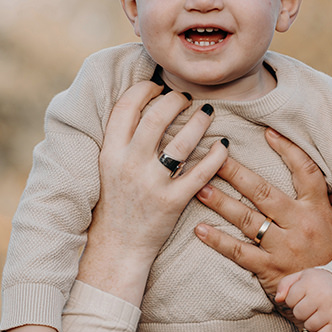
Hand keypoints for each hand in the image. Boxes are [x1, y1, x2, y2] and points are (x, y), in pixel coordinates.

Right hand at [80, 82, 227, 302]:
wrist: (118, 244)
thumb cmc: (116, 199)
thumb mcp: (108, 165)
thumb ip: (121, 137)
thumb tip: (142, 102)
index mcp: (110, 151)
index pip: (127, 106)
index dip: (145, 89)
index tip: (158, 87)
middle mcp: (129, 164)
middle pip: (157, 116)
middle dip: (176, 100)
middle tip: (186, 99)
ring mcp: (152, 183)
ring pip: (183, 141)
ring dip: (200, 121)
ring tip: (207, 113)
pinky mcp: (173, 202)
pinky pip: (201, 172)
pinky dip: (216, 156)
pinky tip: (223, 146)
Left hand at [194, 128, 331, 296]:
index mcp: (318, 210)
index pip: (304, 172)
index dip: (287, 150)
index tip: (268, 132)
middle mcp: (299, 225)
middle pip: (263, 192)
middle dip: (235, 172)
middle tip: (212, 155)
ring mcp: (283, 248)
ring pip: (247, 219)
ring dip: (221, 202)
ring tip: (199, 187)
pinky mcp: (269, 270)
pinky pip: (239, 253)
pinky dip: (217, 241)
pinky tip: (199, 230)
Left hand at [276, 267, 331, 331]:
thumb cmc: (320, 283)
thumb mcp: (302, 276)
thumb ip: (285, 284)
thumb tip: (278, 299)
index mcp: (311, 282)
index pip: (290, 299)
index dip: (293, 300)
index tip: (303, 296)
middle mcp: (322, 296)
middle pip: (299, 313)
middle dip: (301, 311)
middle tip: (310, 306)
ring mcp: (331, 311)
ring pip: (309, 326)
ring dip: (310, 323)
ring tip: (316, 314)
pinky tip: (321, 325)